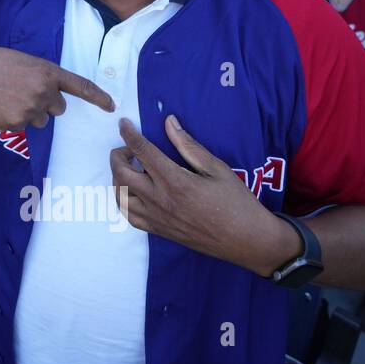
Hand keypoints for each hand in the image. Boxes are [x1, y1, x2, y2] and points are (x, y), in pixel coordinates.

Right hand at [0, 44, 113, 130]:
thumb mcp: (21, 61)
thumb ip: (40, 75)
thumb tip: (50, 94)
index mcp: (47, 71)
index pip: (80, 86)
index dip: (98, 97)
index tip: (111, 105)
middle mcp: (44, 91)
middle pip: (59, 108)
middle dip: (45, 104)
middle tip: (22, 92)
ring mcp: (30, 109)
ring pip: (40, 119)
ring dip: (28, 113)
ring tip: (5, 98)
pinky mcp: (16, 124)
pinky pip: (22, 126)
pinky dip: (12, 120)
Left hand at [109, 117, 298, 275]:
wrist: (247, 241)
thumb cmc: (237, 202)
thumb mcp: (217, 168)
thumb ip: (188, 145)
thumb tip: (169, 122)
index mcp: (175, 181)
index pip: (142, 151)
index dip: (129, 134)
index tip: (123, 123)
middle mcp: (160, 200)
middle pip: (121, 173)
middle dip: (117, 155)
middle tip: (128, 149)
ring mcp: (156, 218)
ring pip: (120, 195)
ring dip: (118, 177)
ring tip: (130, 168)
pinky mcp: (158, 231)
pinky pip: (128, 215)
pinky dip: (123, 199)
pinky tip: (133, 191)